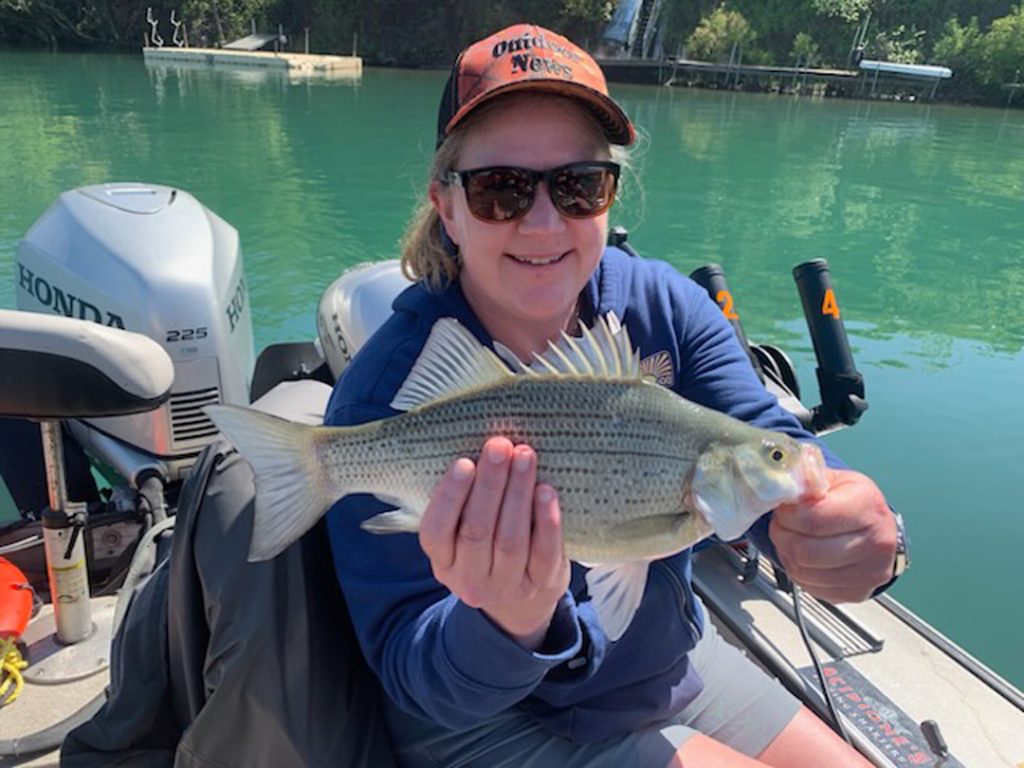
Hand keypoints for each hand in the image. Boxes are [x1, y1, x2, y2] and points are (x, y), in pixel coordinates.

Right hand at [419, 437, 570, 649]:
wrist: (521, 598)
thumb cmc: (487, 545)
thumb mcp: (463, 531)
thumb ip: (463, 500)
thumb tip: (477, 443)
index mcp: (443, 562)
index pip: (436, 531)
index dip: (449, 497)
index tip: (464, 462)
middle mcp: (469, 579)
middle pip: (477, 531)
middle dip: (489, 484)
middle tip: (500, 446)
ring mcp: (506, 586)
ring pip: (510, 540)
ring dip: (518, 494)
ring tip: (525, 457)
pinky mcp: (541, 585)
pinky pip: (544, 553)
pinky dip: (546, 521)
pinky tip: (547, 491)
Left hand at [769, 468, 896, 602]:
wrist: (878, 529)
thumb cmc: (854, 502)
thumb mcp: (834, 480)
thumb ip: (806, 480)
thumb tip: (780, 481)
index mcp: (867, 506)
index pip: (813, 519)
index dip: (787, 515)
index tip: (783, 508)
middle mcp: (875, 542)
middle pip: (805, 550)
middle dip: (782, 535)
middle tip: (781, 524)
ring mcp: (868, 572)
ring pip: (803, 571)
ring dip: (786, 554)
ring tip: (791, 537)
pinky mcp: (857, 592)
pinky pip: (810, 587)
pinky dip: (798, 571)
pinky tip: (802, 556)